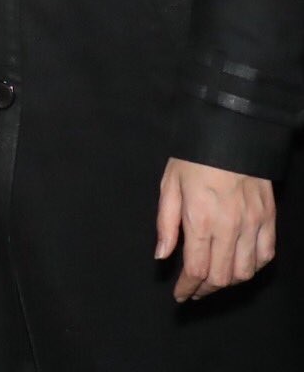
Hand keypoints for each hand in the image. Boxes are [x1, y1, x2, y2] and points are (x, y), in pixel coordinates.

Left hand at [156, 158, 276, 301]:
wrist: (230, 135)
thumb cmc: (193, 158)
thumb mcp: (169, 185)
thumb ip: (165, 224)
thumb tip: (161, 256)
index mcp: (200, 219)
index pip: (196, 268)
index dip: (187, 287)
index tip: (180, 295)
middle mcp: (229, 226)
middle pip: (221, 276)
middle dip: (205, 289)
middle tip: (194, 291)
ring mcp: (253, 224)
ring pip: (245, 271)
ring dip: (228, 282)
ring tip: (214, 281)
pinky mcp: (269, 219)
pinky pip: (265, 255)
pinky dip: (253, 267)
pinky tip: (239, 266)